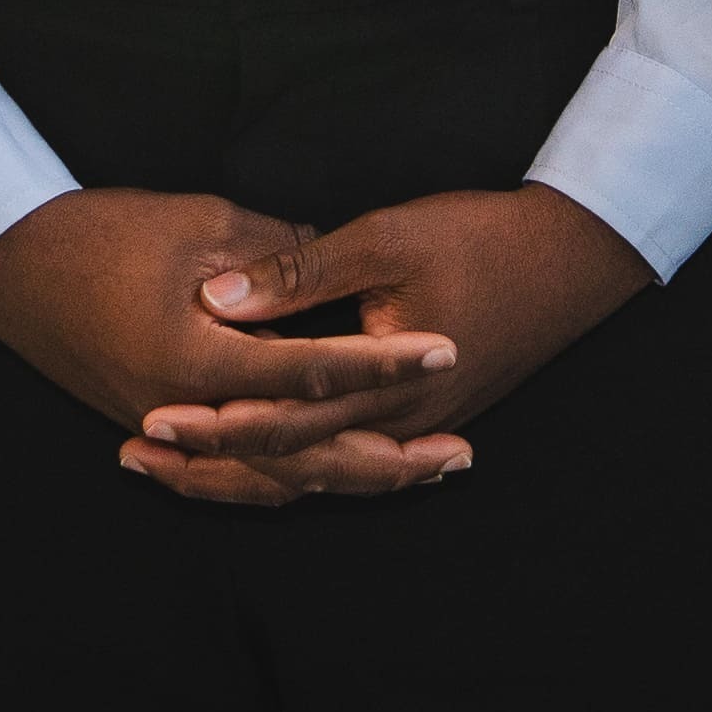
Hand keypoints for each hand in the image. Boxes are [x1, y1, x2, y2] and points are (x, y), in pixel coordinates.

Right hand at [0, 188, 455, 467]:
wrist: (11, 263)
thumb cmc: (103, 230)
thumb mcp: (202, 223)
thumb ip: (282, 258)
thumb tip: (348, 273)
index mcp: (199, 356)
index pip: (313, 370)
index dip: (384, 362)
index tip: (446, 347)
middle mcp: (187, 411)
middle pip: (302, 457)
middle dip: (386, 460)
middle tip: (459, 454)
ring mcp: (169, 429)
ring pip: (271, 479)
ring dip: (348, 480)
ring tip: (419, 475)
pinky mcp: (158, 428)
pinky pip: (234, 476)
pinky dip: (289, 481)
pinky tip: (336, 477)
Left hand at [119, 187, 658, 507]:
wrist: (574, 258)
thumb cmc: (482, 237)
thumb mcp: (385, 237)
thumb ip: (301, 270)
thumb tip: (218, 296)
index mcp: (388, 388)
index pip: (284, 424)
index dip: (214, 425)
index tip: (152, 417)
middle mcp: (398, 425)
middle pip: (289, 468)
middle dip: (210, 465)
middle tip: (137, 456)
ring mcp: (411, 428)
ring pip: (313, 473)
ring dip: (240, 472)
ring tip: (169, 466)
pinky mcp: (418, 419)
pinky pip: (339, 458)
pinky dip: (286, 461)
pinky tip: (245, 453)